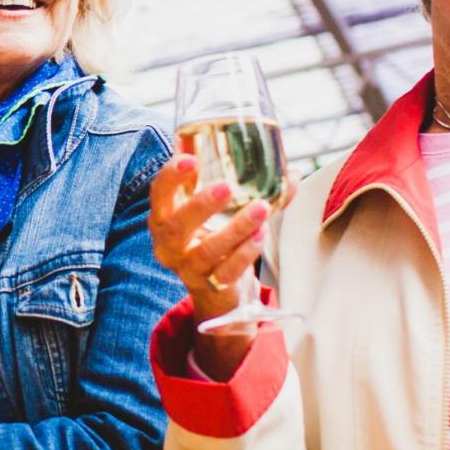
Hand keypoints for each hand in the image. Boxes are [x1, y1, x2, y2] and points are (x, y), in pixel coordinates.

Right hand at [148, 156, 288, 369]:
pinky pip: (228, 271)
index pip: (159, 193)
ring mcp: (189, 267)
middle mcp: (170, 243)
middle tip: (227, 188)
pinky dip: (246, 252)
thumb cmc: (215, 238)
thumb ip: (250, 191)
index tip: (191, 160)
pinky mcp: (211, 285)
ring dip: (236, 228)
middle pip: (175, 226)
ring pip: (207, 250)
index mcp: (165, 217)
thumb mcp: (221, 213)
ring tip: (261, 208)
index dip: (171, 176)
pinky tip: (260, 235)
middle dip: (200, 205)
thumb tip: (290, 174)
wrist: (219, 289)